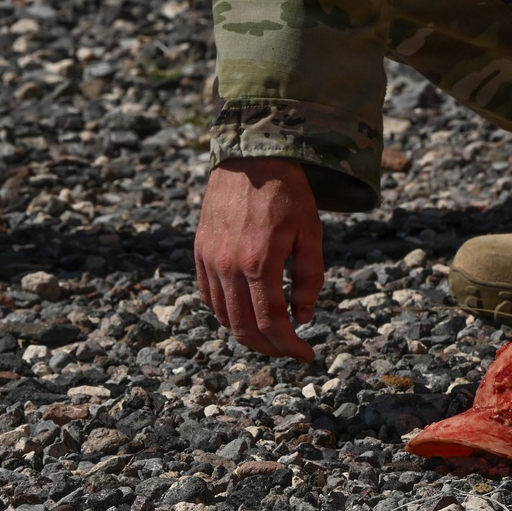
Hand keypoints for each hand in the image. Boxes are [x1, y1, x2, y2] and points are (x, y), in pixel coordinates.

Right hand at [195, 157, 323, 360]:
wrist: (250, 156)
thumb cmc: (288, 193)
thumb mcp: (311, 233)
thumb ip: (309, 278)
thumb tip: (302, 318)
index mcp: (260, 262)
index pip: (271, 322)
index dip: (290, 346)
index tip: (307, 354)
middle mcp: (228, 266)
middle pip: (244, 327)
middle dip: (270, 348)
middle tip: (290, 351)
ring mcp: (210, 259)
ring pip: (223, 316)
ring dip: (248, 334)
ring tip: (272, 335)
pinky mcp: (200, 252)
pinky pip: (209, 296)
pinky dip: (227, 314)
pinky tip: (247, 312)